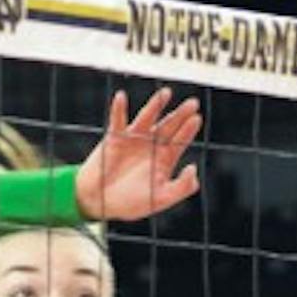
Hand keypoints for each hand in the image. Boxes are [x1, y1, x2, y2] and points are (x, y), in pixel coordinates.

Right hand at [74, 87, 202, 221]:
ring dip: (156, 105)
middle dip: (181, 114)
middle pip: (169, 126)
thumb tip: (194, 168)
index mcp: (164, 159)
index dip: (188, 130)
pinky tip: (121, 97)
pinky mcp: (114, 138)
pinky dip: (118, 109)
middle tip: (193, 103)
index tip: (196, 118)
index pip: (180, 141)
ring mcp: (133, 139)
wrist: (100, 202)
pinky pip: (117, 120)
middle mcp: (151, 146)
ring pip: (147, 118)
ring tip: (166, 93)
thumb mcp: (161, 199)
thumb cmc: (130, 202)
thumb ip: (181, 187)